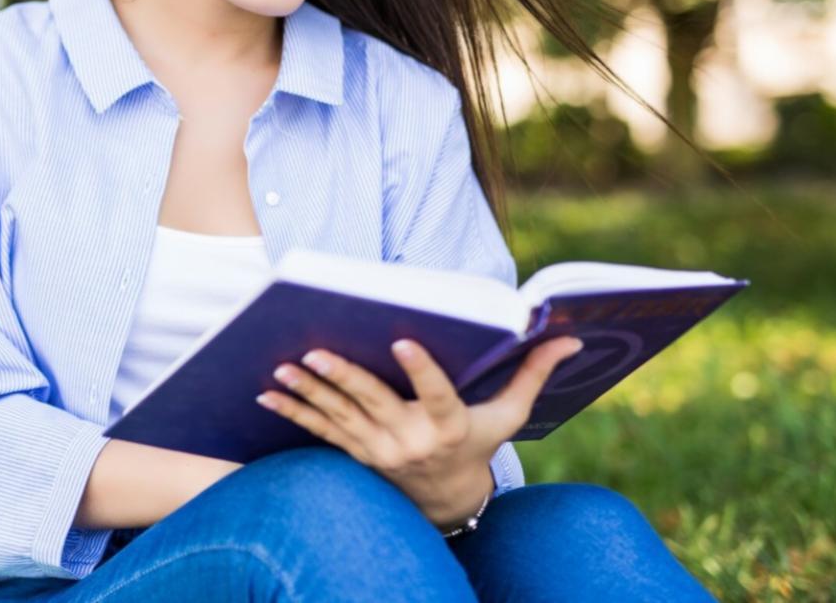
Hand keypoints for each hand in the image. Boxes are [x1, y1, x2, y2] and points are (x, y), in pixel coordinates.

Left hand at [256, 335, 583, 526]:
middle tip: (315, 351)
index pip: (436, 394)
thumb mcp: (509, 416)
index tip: (403, 339)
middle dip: (343, 377)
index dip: (420, 369)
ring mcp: (379, 450)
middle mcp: (412, 440)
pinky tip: (265, 394)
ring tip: (281, 368)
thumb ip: (533, 373)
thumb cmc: (479, 444)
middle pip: (373, 404)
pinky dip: (292, 413)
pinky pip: (319, 432)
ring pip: (339, 417)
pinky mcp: (355, 454)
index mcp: (451, 425)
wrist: (447, 500)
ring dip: (308, 393)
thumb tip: (570, 335)